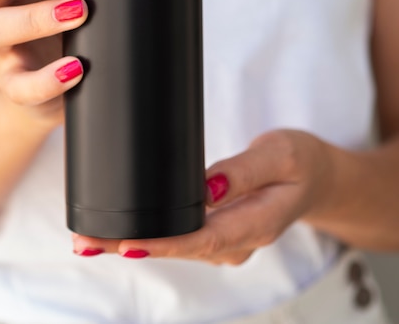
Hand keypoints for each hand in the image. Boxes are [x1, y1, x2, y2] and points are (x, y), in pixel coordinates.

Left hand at [72, 129, 333, 263]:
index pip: (204, 240)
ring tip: (90, 239)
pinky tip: (121, 233)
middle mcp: (238, 240)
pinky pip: (180, 238)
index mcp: (257, 223)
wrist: (316, 178)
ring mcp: (228, 241)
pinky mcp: (218, 232)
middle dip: (130, 246)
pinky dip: (149, 236)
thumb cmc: (301, 163)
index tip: (125, 242)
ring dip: (132, 244)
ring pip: (175, 247)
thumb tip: (207, 188)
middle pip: (179, 249)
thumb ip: (244, 171)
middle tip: (86, 241)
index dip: (162, 244)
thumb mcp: (281, 154)